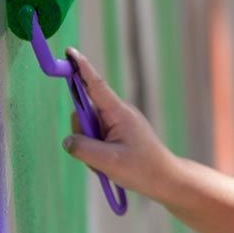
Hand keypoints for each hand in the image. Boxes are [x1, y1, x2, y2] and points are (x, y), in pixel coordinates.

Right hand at [63, 46, 178, 203]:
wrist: (165, 180)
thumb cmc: (142, 169)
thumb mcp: (107, 161)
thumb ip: (82, 147)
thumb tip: (68, 140)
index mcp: (119, 113)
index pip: (95, 85)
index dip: (81, 68)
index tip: (69, 52)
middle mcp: (118, 114)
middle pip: (85, 112)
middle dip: (82, 132)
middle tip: (95, 153)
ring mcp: (118, 125)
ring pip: (89, 129)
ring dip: (90, 147)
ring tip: (106, 163)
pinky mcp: (118, 135)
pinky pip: (96, 140)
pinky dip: (96, 153)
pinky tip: (109, 165)